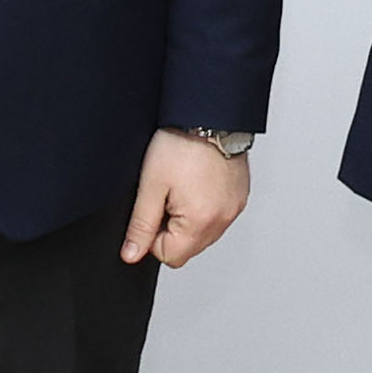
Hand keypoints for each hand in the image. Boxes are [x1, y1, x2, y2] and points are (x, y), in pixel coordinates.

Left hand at [124, 131, 250, 267]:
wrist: (209, 115)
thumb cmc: (182, 143)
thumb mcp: (151, 185)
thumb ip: (141, 226)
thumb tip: (132, 254)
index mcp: (201, 221)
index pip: (170, 256)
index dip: (153, 236)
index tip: (154, 207)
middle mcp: (223, 219)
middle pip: (188, 248)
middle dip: (171, 228)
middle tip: (167, 194)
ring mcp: (234, 208)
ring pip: (203, 234)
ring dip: (188, 219)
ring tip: (183, 185)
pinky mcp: (240, 197)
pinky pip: (217, 217)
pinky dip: (204, 207)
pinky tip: (196, 183)